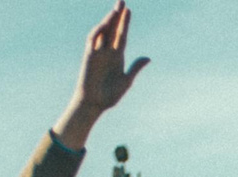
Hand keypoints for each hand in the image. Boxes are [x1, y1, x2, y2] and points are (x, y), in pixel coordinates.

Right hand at [55, 4, 147, 149]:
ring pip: (103, 32)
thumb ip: (135, 68)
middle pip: (113, 29)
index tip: (129, 10)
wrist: (95, 104)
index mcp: (117, 56)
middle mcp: (107, 51)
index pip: (122, 35)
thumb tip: (148, 57)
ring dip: (108, 20)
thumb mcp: (127, 81)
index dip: (125, 23)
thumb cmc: (110, 95)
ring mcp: (98, 52)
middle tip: (122, 1)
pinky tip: (105, 24)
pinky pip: (93, 41)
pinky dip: (98, 32)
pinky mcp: (89, 56)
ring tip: (116, 9)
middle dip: (117, 16)